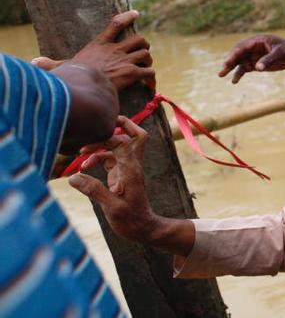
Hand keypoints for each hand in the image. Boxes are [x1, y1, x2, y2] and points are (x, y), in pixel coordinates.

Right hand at [32, 10, 153, 90]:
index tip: (136, 14)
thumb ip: (51, 64)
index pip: (116, 24)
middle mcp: (115, 50)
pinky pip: (148, 73)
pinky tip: (150, 86)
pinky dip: (151, 79)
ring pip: (145, 54)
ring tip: (146, 69)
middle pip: (139, 39)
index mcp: (100, 45)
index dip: (127, 17)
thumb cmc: (72, 77)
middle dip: (143, 46)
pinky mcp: (132, 73)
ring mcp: (125, 61)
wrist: (84, 86)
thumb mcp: (62, 67)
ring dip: (148, 61)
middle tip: (142, 54)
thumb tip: (34, 62)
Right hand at [68, 116, 156, 243]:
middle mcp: (132, 165)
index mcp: (131, 170)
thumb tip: (73, 178)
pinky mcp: (122, 174)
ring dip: (101, 146)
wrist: (143, 228)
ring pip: (119, 146)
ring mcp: (127, 169)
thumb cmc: (130, 220)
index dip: (108, 137)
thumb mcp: (111, 207)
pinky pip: (111, 158)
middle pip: (134, 136)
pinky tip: (84, 167)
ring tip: (81, 154)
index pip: (124, 142)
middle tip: (101, 124)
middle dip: (121, 125)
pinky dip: (98, 158)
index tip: (87, 147)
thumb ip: (94, 191)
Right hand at [218, 34, 284, 83]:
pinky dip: (239, 74)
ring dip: (230, 68)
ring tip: (221, 74)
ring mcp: (253, 56)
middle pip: (237, 54)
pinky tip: (234, 81)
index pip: (242, 47)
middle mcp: (252, 48)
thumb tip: (257, 68)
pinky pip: (244, 69)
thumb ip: (269, 59)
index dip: (234, 54)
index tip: (228, 61)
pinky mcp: (255, 64)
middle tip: (222, 69)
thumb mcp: (280, 53)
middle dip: (229, 61)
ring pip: (238, 62)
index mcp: (256, 41)